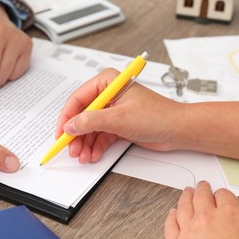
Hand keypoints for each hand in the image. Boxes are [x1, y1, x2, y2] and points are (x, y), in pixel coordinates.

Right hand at [56, 68, 180, 162]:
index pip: (78, 99)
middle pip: (82, 115)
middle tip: (72, 149)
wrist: (178, 130)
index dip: (67, 118)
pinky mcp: (117, 124)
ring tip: (83, 156)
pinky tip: (93, 155)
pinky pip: (99, 135)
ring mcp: (112, 110)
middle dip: (76, 135)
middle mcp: (108, 95)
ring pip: (89, 128)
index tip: (61, 134)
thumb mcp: (118, 118)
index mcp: (107, 82)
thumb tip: (70, 125)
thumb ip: (90, 121)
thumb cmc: (157, 115)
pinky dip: (95, 146)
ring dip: (85, 143)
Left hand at [164, 181, 238, 238]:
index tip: (222, 195)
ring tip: (186, 192)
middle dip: (202, 190)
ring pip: (183, 205)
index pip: (225, 195)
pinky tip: (172, 213)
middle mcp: (207, 218)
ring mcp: (189, 229)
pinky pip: (171, 224)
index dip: (223, 195)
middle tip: (202, 186)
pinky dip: (171, 216)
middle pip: (202, 196)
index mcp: (231, 216)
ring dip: (185, 197)